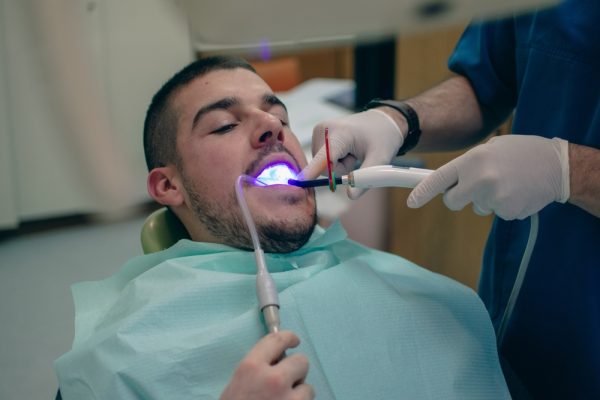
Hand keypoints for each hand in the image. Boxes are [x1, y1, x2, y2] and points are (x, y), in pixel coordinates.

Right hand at [220, 331, 313, 399]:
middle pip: (301, 361)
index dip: (289, 338)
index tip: (293, 340)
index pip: (277, 340)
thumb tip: (277, 361)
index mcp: (251, 368)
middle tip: (287, 381)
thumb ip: (256, 369)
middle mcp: (273, 379)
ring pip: (308, 387)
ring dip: (299, 395)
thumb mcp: (236, 385)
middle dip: (296, 371)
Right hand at [299, 109, 403, 198]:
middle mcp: (324, 129)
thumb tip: (351, 196)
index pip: (323, 158)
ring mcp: (319, 131)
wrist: (382, 121)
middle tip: (355, 157)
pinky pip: (321, 160)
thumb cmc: (383, 138)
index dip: (311, 172)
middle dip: (338, 170)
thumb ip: (366, 178)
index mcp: (340, 133)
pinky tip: (346, 149)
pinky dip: (334, 160)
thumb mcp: (380, 159)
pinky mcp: (318, 134)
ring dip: (337, 165)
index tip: (298, 182)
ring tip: (352, 152)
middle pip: (322, 167)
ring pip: (320, 165)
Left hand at [407, 135, 569, 219]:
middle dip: (459, 197)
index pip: (439, 180)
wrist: (558, 166)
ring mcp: (493, 198)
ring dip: (487, 199)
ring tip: (508, 182)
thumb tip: (449, 182)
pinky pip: (495, 213)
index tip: (411, 202)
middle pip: (452, 201)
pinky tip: (517, 192)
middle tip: (479, 185)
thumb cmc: (521, 153)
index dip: (422, 192)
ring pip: (477, 207)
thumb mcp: (491, 149)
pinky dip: (504, 206)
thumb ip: (468, 165)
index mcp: (472, 160)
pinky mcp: (507, 212)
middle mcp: (479, 180)